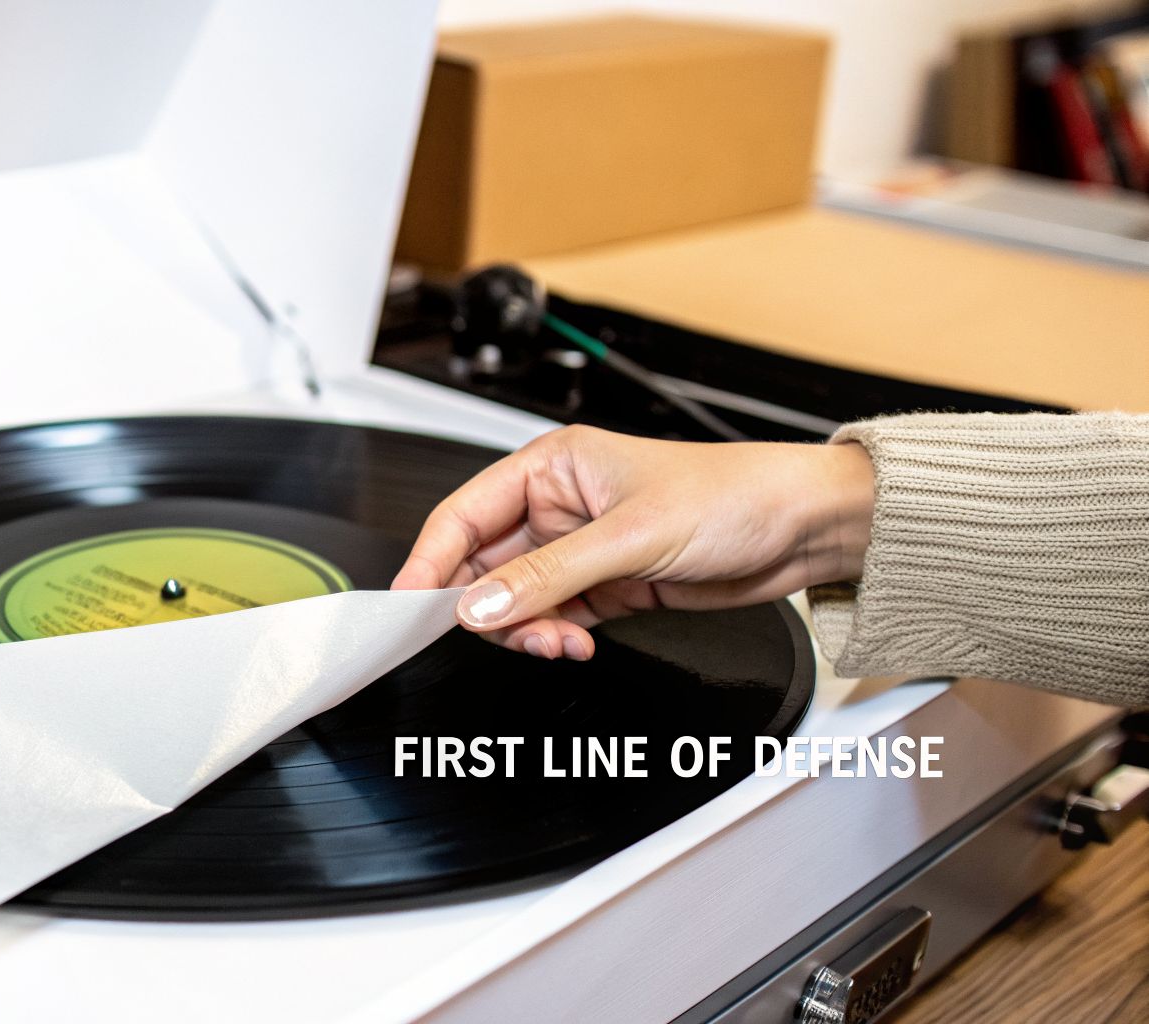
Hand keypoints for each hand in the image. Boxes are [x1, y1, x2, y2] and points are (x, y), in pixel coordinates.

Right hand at [390, 425, 873, 659]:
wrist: (803, 529)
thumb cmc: (733, 495)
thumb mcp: (629, 537)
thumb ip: (546, 577)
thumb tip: (477, 606)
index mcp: (551, 466)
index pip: (463, 515)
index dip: (430, 561)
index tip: (410, 604)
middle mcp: (557, 505)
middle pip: (482, 566)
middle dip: (488, 608)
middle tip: (506, 633)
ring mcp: (579, 549)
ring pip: (515, 601)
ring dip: (526, 629)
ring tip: (560, 640)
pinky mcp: (605, 586)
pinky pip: (552, 618)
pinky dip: (555, 638)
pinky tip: (578, 642)